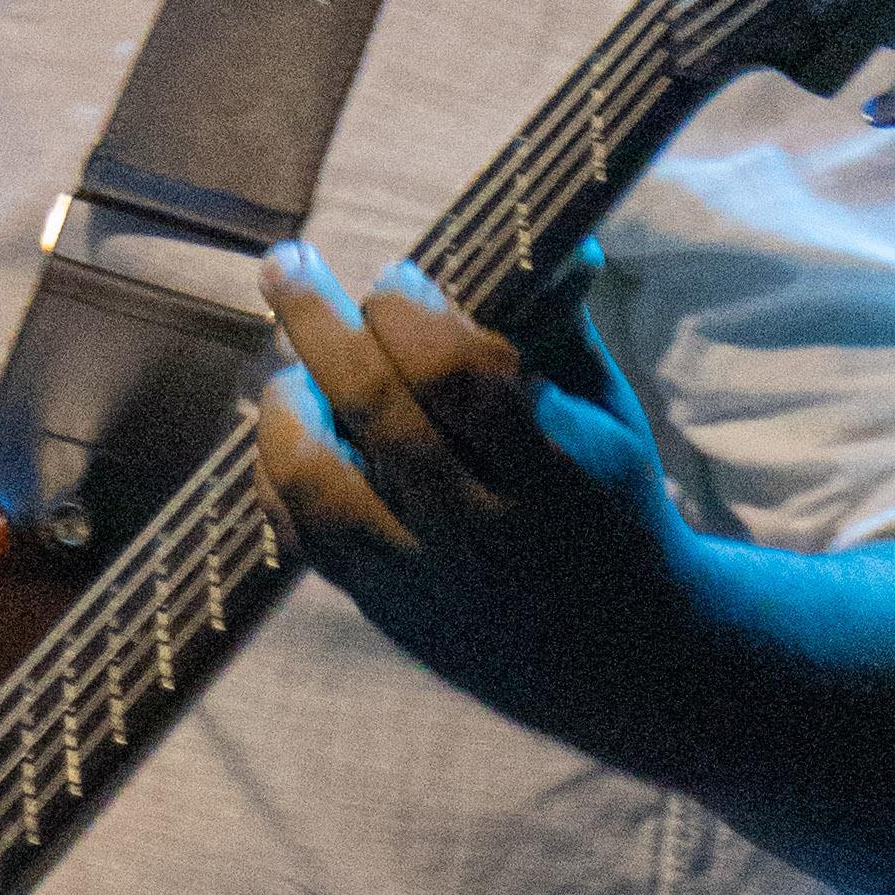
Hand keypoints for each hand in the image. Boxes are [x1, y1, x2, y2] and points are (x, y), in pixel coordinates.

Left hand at [251, 237, 705, 781]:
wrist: (619, 653)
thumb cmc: (609, 504)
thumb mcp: (610, 419)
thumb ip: (563, 332)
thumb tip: (557, 241)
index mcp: (555, 473)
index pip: (461, 376)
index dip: (415, 311)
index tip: (400, 275)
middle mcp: (481, 528)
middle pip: (375, 409)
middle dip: (319, 321)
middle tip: (289, 263)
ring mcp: (421, 575)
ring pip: (316, 480)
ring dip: (286, 404)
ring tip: (290, 369)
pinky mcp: (379, 607)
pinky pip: (297, 534)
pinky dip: (275, 471)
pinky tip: (291, 431)